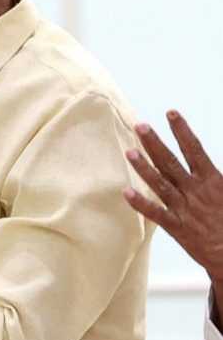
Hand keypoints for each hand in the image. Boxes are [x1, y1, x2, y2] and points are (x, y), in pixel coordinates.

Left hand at [124, 110, 222, 282]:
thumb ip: (218, 176)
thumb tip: (209, 162)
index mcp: (213, 180)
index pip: (195, 149)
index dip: (182, 131)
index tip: (171, 113)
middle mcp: (196, 191)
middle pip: (171, 162)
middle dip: (155, 143)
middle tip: (140, 126)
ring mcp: (184, 208)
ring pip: (160, 184)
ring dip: (144, 168)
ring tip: (129, 152)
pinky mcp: (176, 227)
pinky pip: (155, 213)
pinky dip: (140, 203)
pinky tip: (125, 192)